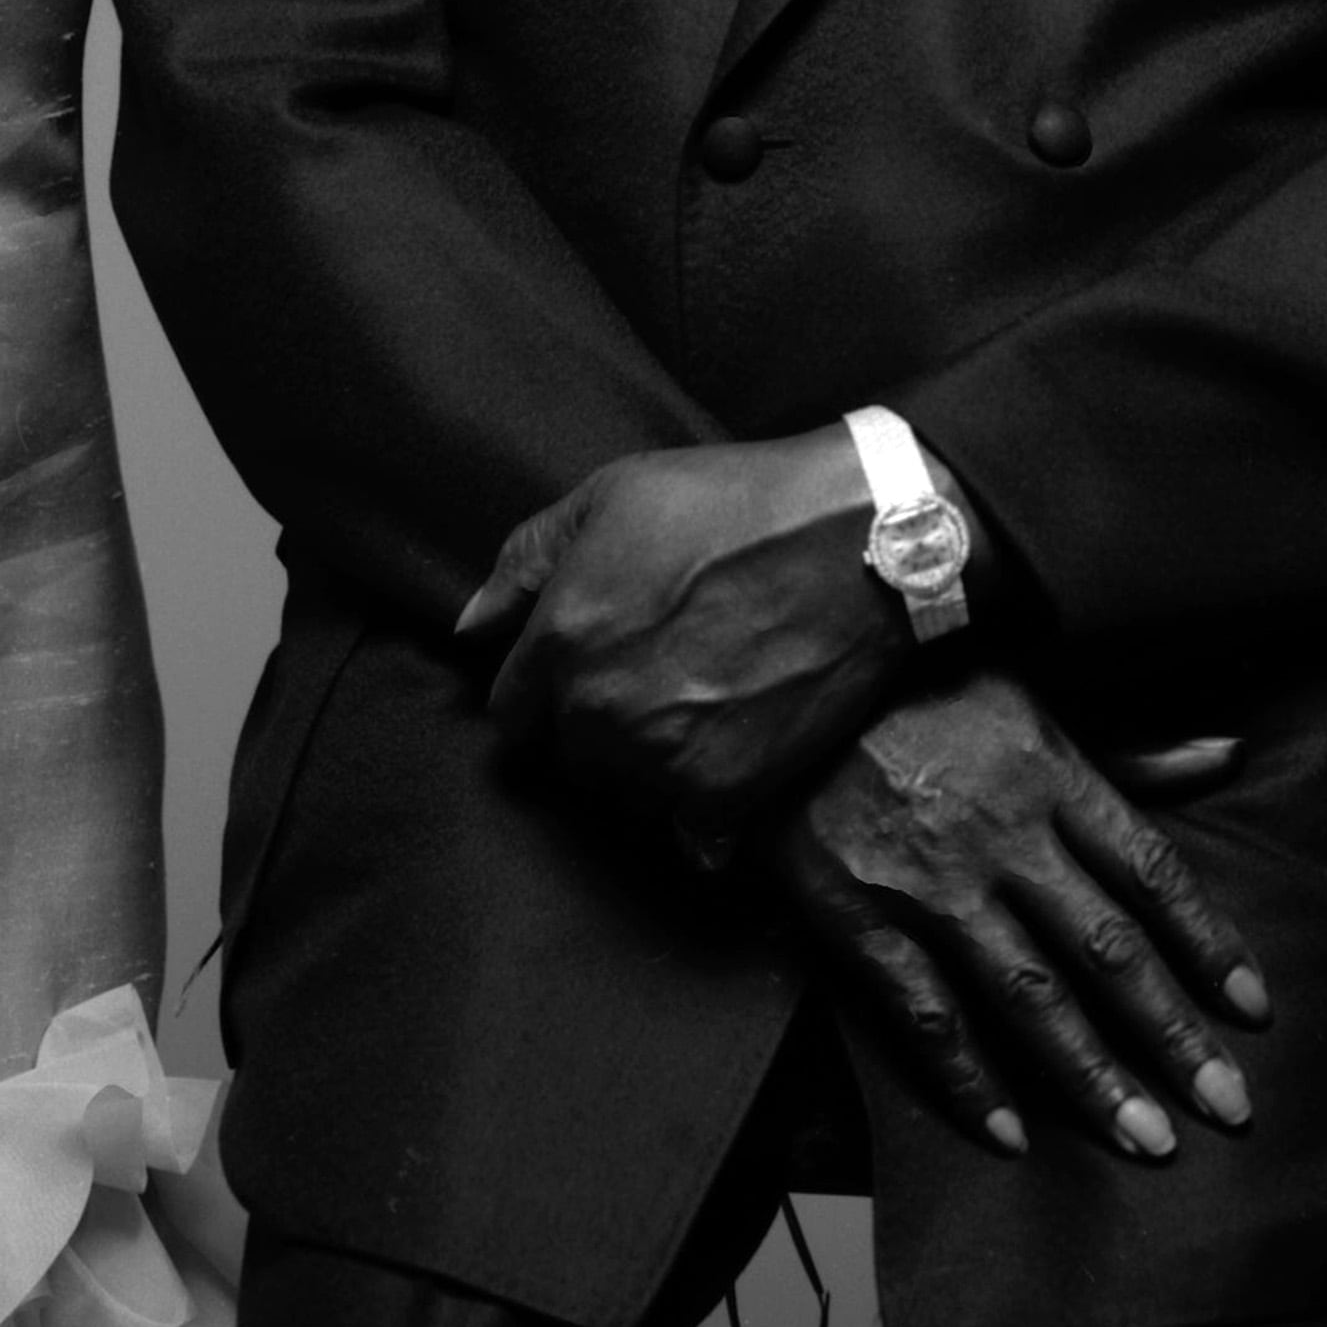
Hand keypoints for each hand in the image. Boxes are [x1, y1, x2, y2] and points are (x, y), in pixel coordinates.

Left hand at [458, 430, 905, 834]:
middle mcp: (598, 713)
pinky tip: (732, 752)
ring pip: (628, 790)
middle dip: (598, 722)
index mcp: (560, 643)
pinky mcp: (727, 795)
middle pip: (570, 753)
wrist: (858, 544)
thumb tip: (469, 627)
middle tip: (657, 677)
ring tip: (702, 705)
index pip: (512, 711)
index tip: (584, 674)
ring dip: (651, 761)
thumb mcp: (611, 497)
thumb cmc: (733, 505)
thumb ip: (525, 562)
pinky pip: (690, 829)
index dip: (543, 691)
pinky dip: (705, 803)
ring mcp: (662, 762)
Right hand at [770, 670, 1269, 1161]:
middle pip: (1107, 948)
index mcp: (1050, 770)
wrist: (781, 681)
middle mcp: (1002, 831)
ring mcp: (929, 881)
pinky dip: (968, 1078)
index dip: (1210, 944)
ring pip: (1029, 994)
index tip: (1256, 1010)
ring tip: (1146, 1142)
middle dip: (1173, 1035)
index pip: (1153, 872)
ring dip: (1092, 1075)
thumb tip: (1230, 755)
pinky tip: (1011, 1133)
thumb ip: (1130, 747)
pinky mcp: (858, 914)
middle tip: (1229, 1107)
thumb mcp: (1032, 693)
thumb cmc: (917, 683)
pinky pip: (926, 1012)